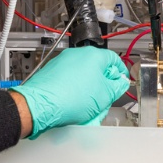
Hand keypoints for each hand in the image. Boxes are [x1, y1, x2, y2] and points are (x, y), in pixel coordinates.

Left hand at [10, 46, 129, 138]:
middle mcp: (77, 55)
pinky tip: (74, 105)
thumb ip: (117, 87)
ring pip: (83, 75)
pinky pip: (69, 80)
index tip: (121, 82)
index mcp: (93, 55)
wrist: (41, 104)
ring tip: (89, 107)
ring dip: (89, 89)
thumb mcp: (104, 96)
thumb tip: (120, 83)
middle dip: (103, 84)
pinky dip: (75, 91)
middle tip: (105, 98)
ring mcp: (62, 62)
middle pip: (97, 68)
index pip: (114, 59)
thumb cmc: (70, 98)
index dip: (120, 72)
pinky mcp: (52, 72)